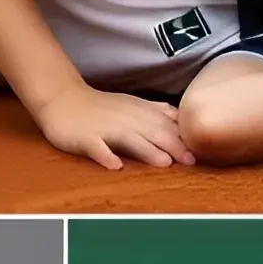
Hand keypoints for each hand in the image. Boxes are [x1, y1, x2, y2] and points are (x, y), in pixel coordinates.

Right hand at [33, 82, 192, 171]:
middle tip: (190, 161)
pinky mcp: (84, 137)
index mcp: (138, 112)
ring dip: (147, 150)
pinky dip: (104, 155)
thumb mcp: (132, 105)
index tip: (200, 153)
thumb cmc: (99, 106)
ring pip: (128, 138)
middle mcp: (124, 119)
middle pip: (152, 132)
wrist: (62, 98)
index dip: (183, 138)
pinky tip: (114, 165)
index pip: (165, 125)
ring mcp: (104, 128)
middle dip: (173, 146)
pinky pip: (95, 147)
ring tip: (163, 162)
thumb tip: (184, 120)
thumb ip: (157, 112)